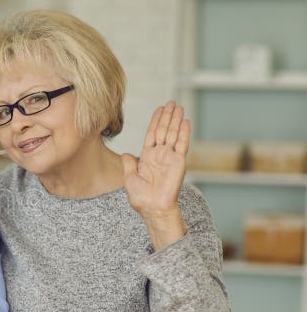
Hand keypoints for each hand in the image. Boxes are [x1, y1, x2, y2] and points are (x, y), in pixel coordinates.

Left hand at [121, 101, 188, 249]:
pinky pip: (182, 144)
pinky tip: (185, 121)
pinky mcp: (179, 162)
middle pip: (163, 131)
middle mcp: (160, 155)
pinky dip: (184, 132)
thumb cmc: (141, 197)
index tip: (159, 109)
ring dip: (175, 120)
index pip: (152, 134)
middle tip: (171, 103)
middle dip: (167, 116)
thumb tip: (126, 154)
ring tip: (178, 107)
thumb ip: (129, 164)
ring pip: (173, 134)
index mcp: (147, 157)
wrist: (152, 208)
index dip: (155, 121)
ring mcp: (170, 157)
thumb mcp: (129, 178)